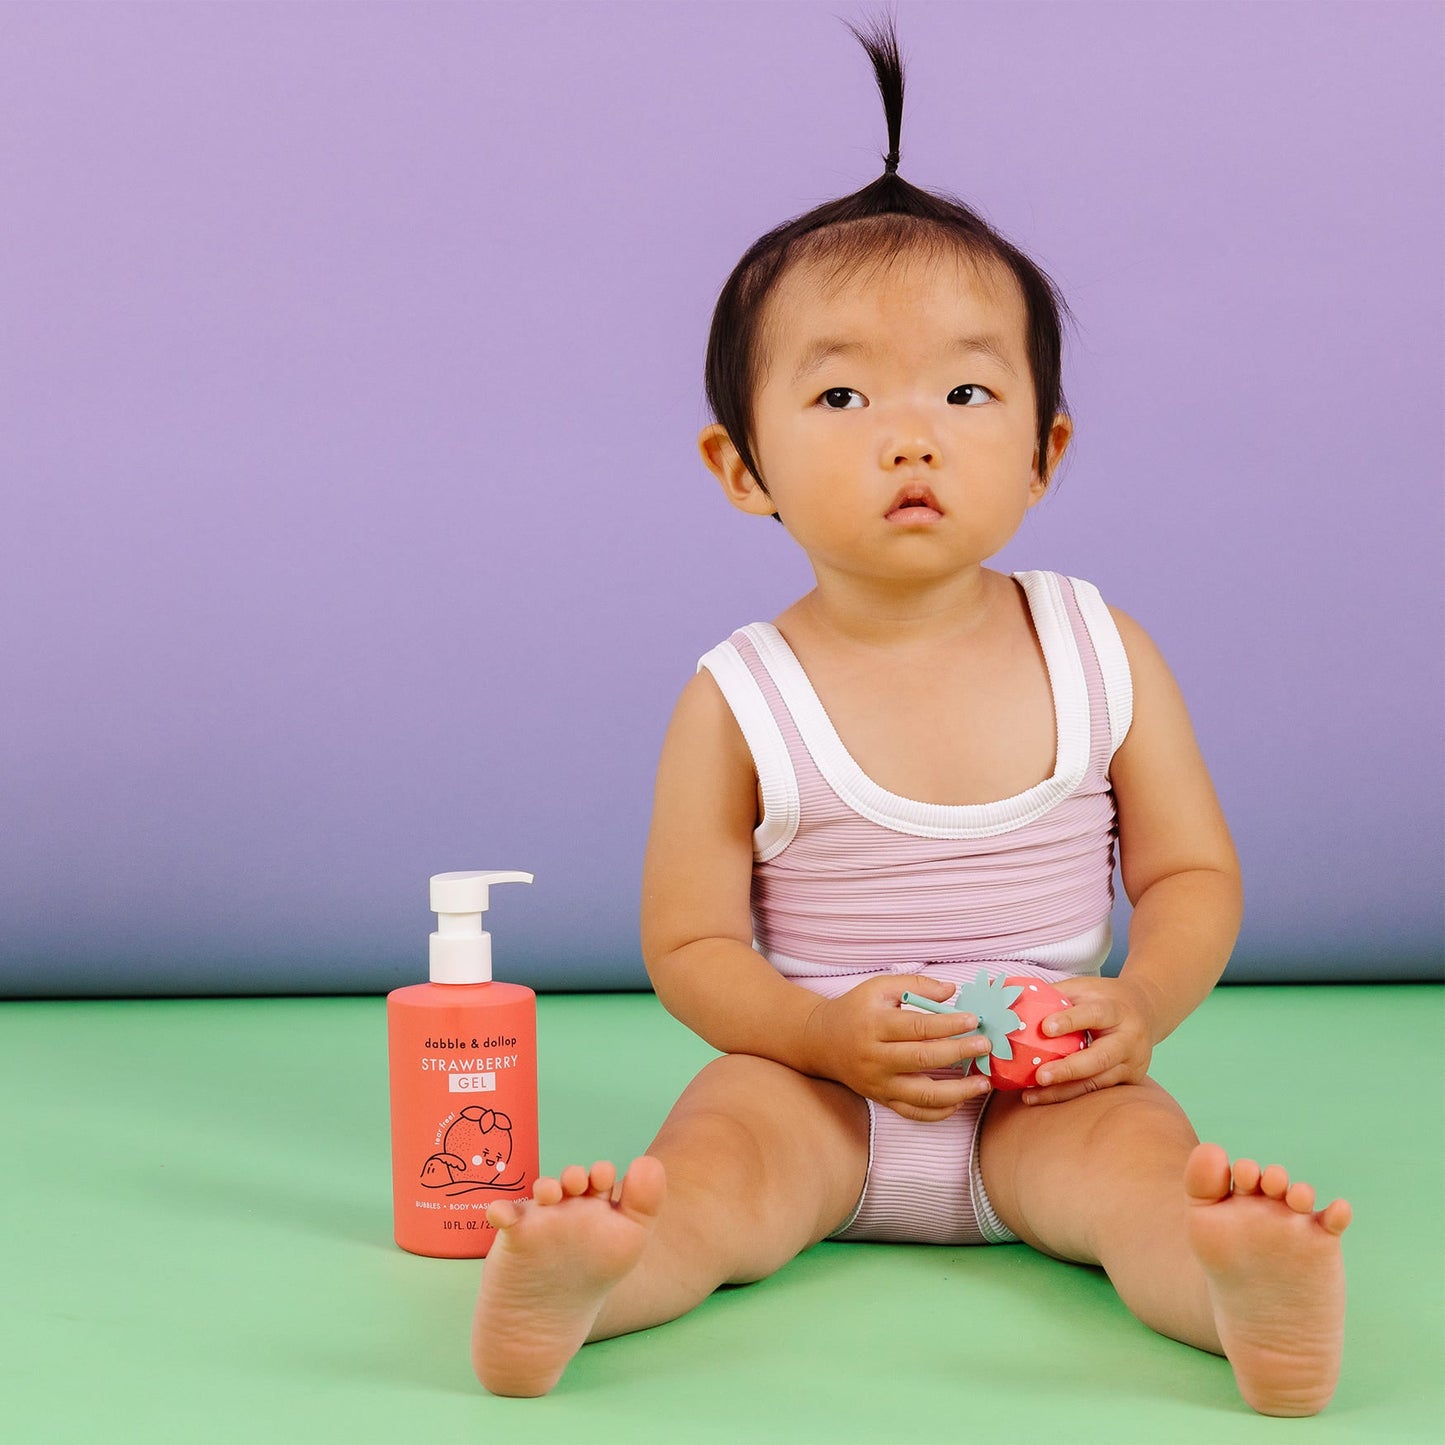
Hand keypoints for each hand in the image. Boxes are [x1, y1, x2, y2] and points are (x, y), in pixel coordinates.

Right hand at [803, 974, 995, 1121]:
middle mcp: (875, 1057)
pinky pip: (914, 1113)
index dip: (948, 1024)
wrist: (823, 1041)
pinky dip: (939, 1112)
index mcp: (874, 1025)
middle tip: (985, 1045)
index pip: (918, 1026)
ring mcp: (879, 1083)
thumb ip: (916, 986)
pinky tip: (959, 1100)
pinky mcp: (882, 1099)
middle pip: (923, 1059)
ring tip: (983, 1082)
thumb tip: (952, 991)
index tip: (974, 1019)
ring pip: (923, 1095)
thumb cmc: (856, 1010)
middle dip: (959, 1052)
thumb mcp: (879, 988)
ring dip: (958, 1091)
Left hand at [1021, 974, 1156, 1105]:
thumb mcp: (1084, 988)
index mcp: (1118, 1010)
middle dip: (1068, 1069)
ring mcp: (1133, 1064)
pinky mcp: (1130, 1081)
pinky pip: (1096, 1090)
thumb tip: (1008, 996)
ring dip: (1062, 1092)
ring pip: (1096, 1082)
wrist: (1146, 1009)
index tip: (1044, 1028)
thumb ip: (1054, 994)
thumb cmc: (1104, 997)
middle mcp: (1130, 1039)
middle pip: (1100, 1058)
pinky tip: (1043, 1097)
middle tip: (1039, 1076)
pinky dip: (1069, 1095)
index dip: (1070, 1021)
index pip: (1095, 1014)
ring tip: (1030, 1096)